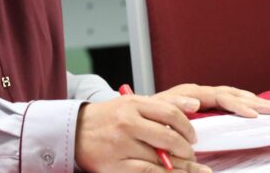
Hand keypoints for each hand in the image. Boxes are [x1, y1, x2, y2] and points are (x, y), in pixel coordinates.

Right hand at [75, 93, 200, 172]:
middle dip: (186, 150)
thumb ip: (162, 105)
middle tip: (191, 155)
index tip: (193, 136)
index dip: (188, 127)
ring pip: (161, 159)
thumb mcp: (131, 103)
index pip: (171, 114)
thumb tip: (195, 104)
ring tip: (187, 168)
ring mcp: (121, 145)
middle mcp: (127, 123)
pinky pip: (148, 172)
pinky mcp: (115, 165)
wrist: (74, 131)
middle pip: (169, 138)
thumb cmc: (107, 118)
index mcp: (132, 104)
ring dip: (180, 166)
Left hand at [156, 84, 269, 117]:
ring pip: (230, 96)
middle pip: (230, 94)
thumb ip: (175, 107)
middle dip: (252, 101)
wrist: (135, 117)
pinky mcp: (200, 106)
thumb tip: (195, 104)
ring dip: (251, 101)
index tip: (253, 115)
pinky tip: (252, 108)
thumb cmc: (146, 117)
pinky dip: (241, 104)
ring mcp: (199, 98)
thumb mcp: (159, 111)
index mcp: (188, 93)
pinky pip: (225, 102)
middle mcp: (196, 93)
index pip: (219, 96)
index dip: (237, 105)